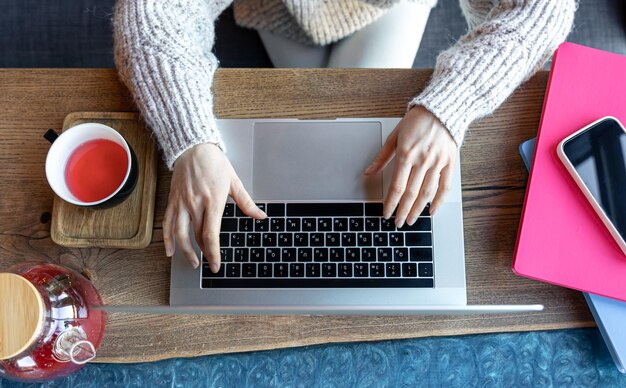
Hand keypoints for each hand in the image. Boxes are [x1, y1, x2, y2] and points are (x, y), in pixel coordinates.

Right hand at [163, 143, 265, 270]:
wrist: (193, 147)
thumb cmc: (214, 162)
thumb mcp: (234, 181)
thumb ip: (246, 202)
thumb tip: (260, 215)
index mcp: (213, 201)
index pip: (211, 234)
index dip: (213, 253)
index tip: (216, 264)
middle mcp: (195, 204)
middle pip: (197, 236)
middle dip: (203, 254)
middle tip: (209, 264)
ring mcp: (182, 203)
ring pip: (180, 234)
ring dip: (185, 251)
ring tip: (192, 262)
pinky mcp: (173, 201)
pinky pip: (167, 223)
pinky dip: (167, 239)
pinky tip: (170, 250)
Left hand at [365, 106, 455, 226]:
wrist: (442, 109)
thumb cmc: (417, 120)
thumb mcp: (394, 136)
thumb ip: (382, 157)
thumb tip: (369, 172)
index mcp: (406, 154)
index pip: (397, 186)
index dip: (391, 203)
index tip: (386, 213)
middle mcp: (422, 161)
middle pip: (411, 194)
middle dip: (402, 211)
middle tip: (398, 222)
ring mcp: (437, 163)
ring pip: (427, 193)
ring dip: (418, 210)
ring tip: (411, 220)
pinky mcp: (449, 163)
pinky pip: (445, 187)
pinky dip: (439, 201)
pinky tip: (432, 211)